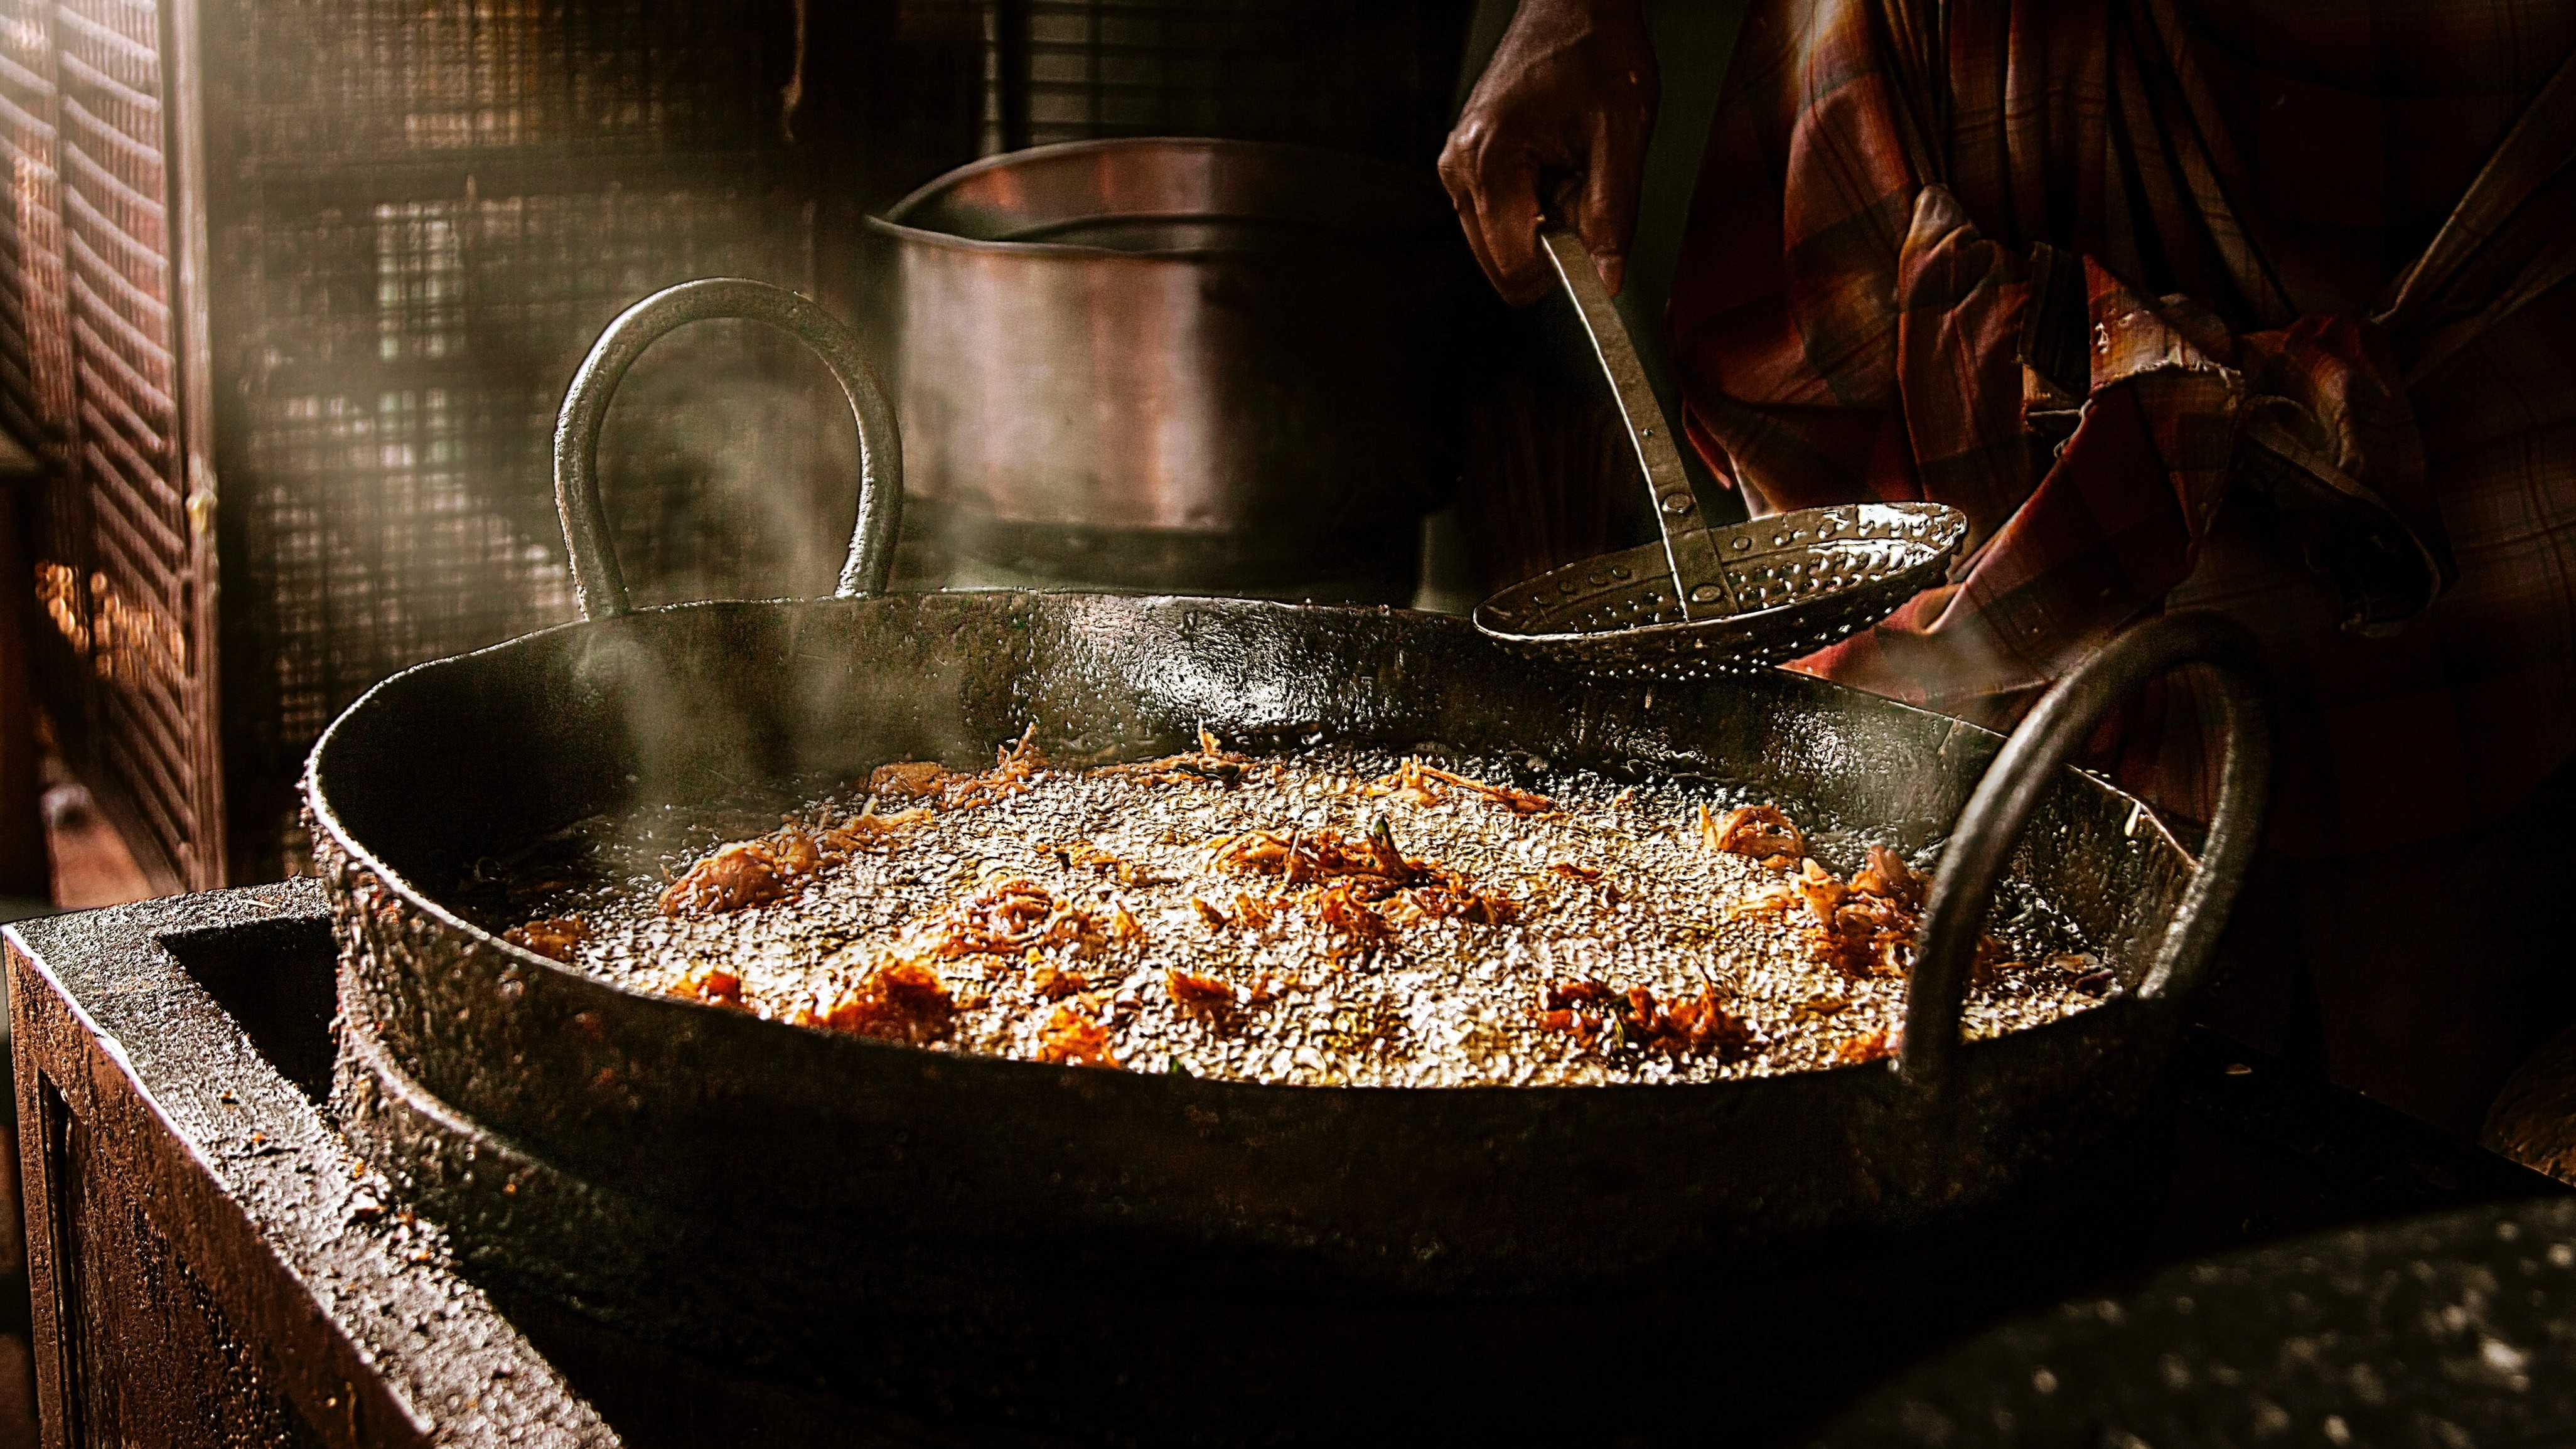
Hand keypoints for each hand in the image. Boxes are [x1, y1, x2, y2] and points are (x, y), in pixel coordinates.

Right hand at [1438, 0, 1657, 305]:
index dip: (1562, 272)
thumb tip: (1606, 278)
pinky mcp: (1464, 163)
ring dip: (1541, 227)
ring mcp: (1457, 166)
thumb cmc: (1593, 49)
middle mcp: (1460, 166)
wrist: (1572, 4)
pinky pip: (1495, 216)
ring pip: (1498, 244)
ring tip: (1567, 170)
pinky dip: (1530, 209)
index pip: (1514, 263)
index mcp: (1491, 159)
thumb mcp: (1622, 134)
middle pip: (1500, 262)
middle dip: (1550, 246)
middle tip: (1582, 190)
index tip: (1595, 251)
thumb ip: (1613, 214)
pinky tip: (1552, 167)